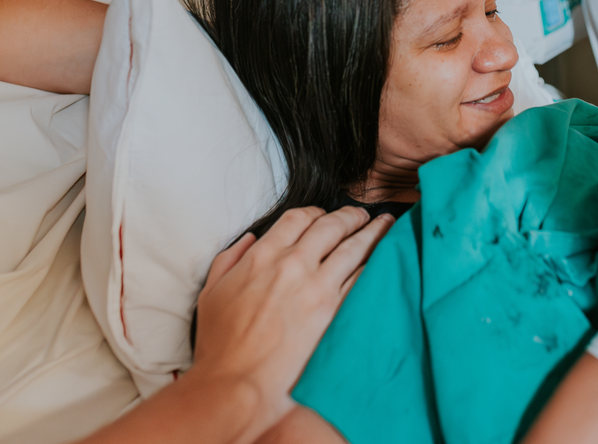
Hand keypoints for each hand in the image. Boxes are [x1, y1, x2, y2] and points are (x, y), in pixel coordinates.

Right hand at [191, 207, 394, 439]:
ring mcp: (317, 287)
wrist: (237, 384)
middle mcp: (293, 264)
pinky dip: (375, 264)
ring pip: (353, 248)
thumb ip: (229, 260)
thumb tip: (249, 240)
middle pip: (331, 226)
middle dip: (350, 216)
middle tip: (362, 215)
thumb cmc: (221, 345)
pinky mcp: (335, 312)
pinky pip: (362, 278)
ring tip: (386, 225)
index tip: (324, 216)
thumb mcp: (211, 293)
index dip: (315, 213)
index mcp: (262, 256)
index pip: (298, 218)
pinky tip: (385, 260)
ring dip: (372, 233)